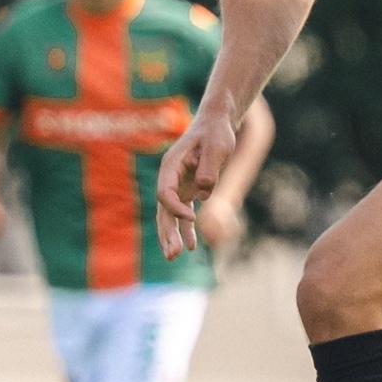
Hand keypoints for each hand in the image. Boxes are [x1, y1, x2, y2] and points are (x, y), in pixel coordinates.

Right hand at [156, 105, 242, 257]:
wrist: (218, 124)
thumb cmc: (216, 132)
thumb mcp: (217, 147)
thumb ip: (209, 168)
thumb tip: (204, 192)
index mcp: (171, 166)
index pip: (165, 194)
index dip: (175, 208)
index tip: (193, 218)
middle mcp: (171, 178)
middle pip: (163, 210)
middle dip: (167, 233)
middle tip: (173, 254)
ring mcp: (179, 185)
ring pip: (170, 216)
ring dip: (173, 236)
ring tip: (175, 257)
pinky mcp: (189, 190)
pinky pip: (183, 214)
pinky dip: (186, 229)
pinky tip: (192, 247)